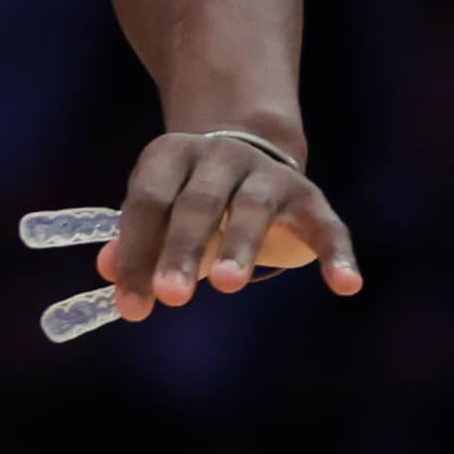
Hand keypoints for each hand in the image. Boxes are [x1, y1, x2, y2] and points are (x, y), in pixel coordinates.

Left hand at [97, 128, 362, 320]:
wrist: (248, 150)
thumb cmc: (189, 193)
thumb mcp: (158, 208)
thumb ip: (136, 240)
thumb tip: (107, 271)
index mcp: (171, 155)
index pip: (148, 202)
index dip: (137, 253)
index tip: (131, 304)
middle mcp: (219, 156)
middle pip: (197, 205)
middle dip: (182, 251)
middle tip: (171, 296)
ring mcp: (267, 173)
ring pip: (252, 209)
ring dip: (240, 246)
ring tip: (227, 285)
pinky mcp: (309, 196)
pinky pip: (328, 227)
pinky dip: (338, 255)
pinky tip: (346, 286)